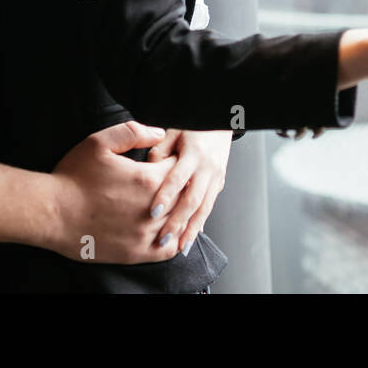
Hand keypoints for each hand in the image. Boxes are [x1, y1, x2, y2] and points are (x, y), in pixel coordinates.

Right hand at [48, 121, 180, 264]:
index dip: (174, 162)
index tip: (165, 161)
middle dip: (179, 187)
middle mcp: (152, 210)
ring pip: (179, 223)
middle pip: (183, 196)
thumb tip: (160, 133)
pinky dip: (173, 239)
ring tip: (170, 203)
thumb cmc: (72, 178)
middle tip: (170, 181)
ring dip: (178, 211)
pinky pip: (168, 249)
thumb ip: (133, 133)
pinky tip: (166, 230)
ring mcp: (145, 234)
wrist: (52, 213)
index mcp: (148, 180)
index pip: (179, 169)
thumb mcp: (99, 143)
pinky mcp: (136, 253)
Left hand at [145, 128, 231, 257]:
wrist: (220, 120)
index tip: (152, 212)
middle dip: (178, 221)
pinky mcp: (219, 183)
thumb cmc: (192, 125)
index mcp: (194, 152)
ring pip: (204, 207)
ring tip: (179, 247)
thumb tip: (147, 171)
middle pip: (193, 199)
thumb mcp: (173, 131)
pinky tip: (191, 237)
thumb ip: (159, 151)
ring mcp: (216, 177)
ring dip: (191, 229)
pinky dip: (200, 223)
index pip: (178, 177)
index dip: (166, 196)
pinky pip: (209, 206)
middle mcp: (208, 167)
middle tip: (163, 238)